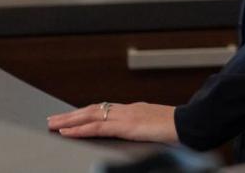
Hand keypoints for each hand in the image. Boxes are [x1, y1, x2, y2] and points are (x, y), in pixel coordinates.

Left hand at [47, 101, 178, 143]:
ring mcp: (126, 116)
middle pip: (93, 110)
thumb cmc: (179, 129)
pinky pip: (98, 128)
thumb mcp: (158, 129)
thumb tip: (139, 135)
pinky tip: (68, 133)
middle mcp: (128, 109)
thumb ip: (145, 130)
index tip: (72, 117)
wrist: (191, 124)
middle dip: (71, 115)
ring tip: (54, 125)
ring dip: (70, 121)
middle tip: (53, 119)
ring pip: (91, 116)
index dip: (85, 113)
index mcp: (135, 110)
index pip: (104, 110)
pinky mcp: (127, 126)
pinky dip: (80, 130)